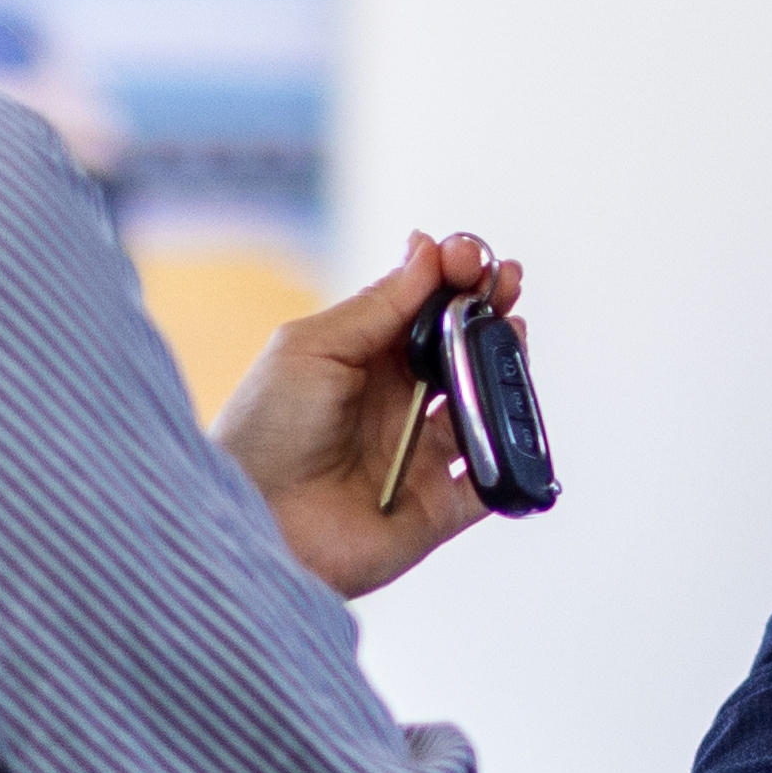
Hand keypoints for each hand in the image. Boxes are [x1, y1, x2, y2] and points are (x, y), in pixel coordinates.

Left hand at [223, 232, 518, 599]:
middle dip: (490, 310)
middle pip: (462, 349)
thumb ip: (378, 304)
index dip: (452, 277)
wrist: (256, 524)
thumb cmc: (264, 432)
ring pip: (485, 405)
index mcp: (363, 360)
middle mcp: (397, 403)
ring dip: (506, 366)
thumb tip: (427, 248)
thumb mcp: (313, 347)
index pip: (423, 307)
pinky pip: (492, 478)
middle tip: (507, 282)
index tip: (471, 256)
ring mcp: (422, 454)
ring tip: (512, 334)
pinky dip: (515, 453)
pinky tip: (515, 412)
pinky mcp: (440, 506)